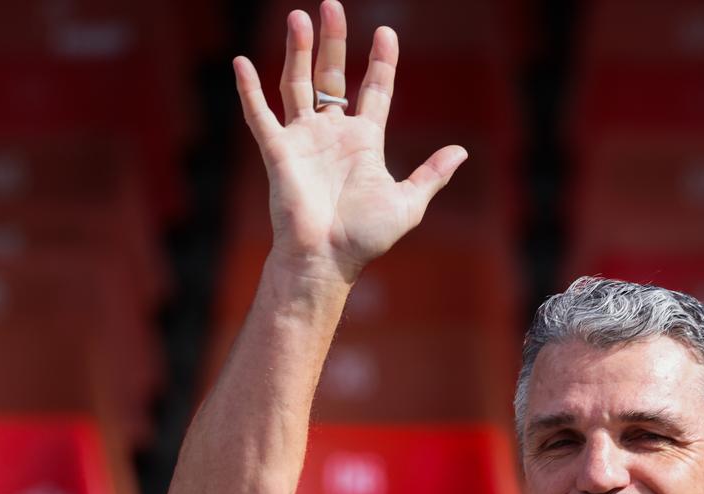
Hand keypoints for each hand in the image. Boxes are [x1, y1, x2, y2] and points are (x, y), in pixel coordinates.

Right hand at [233, 0, 466, 284]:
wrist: (328, 259)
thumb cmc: (365, 237)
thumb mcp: (409, 202)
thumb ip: (432, 175)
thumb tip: (461, 151)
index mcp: (363, 143)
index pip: (374, 91)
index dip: (381, 62)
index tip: (385, 32)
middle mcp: (331, 135)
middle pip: (332, 76)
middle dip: (333, 41)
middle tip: (331, 4)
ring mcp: (303, 140)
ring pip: (297, 83)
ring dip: (298, 50)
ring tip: (299, 16)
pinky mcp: (277, 151)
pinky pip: (259, 115)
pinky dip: (249, 89)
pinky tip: (241, 62)